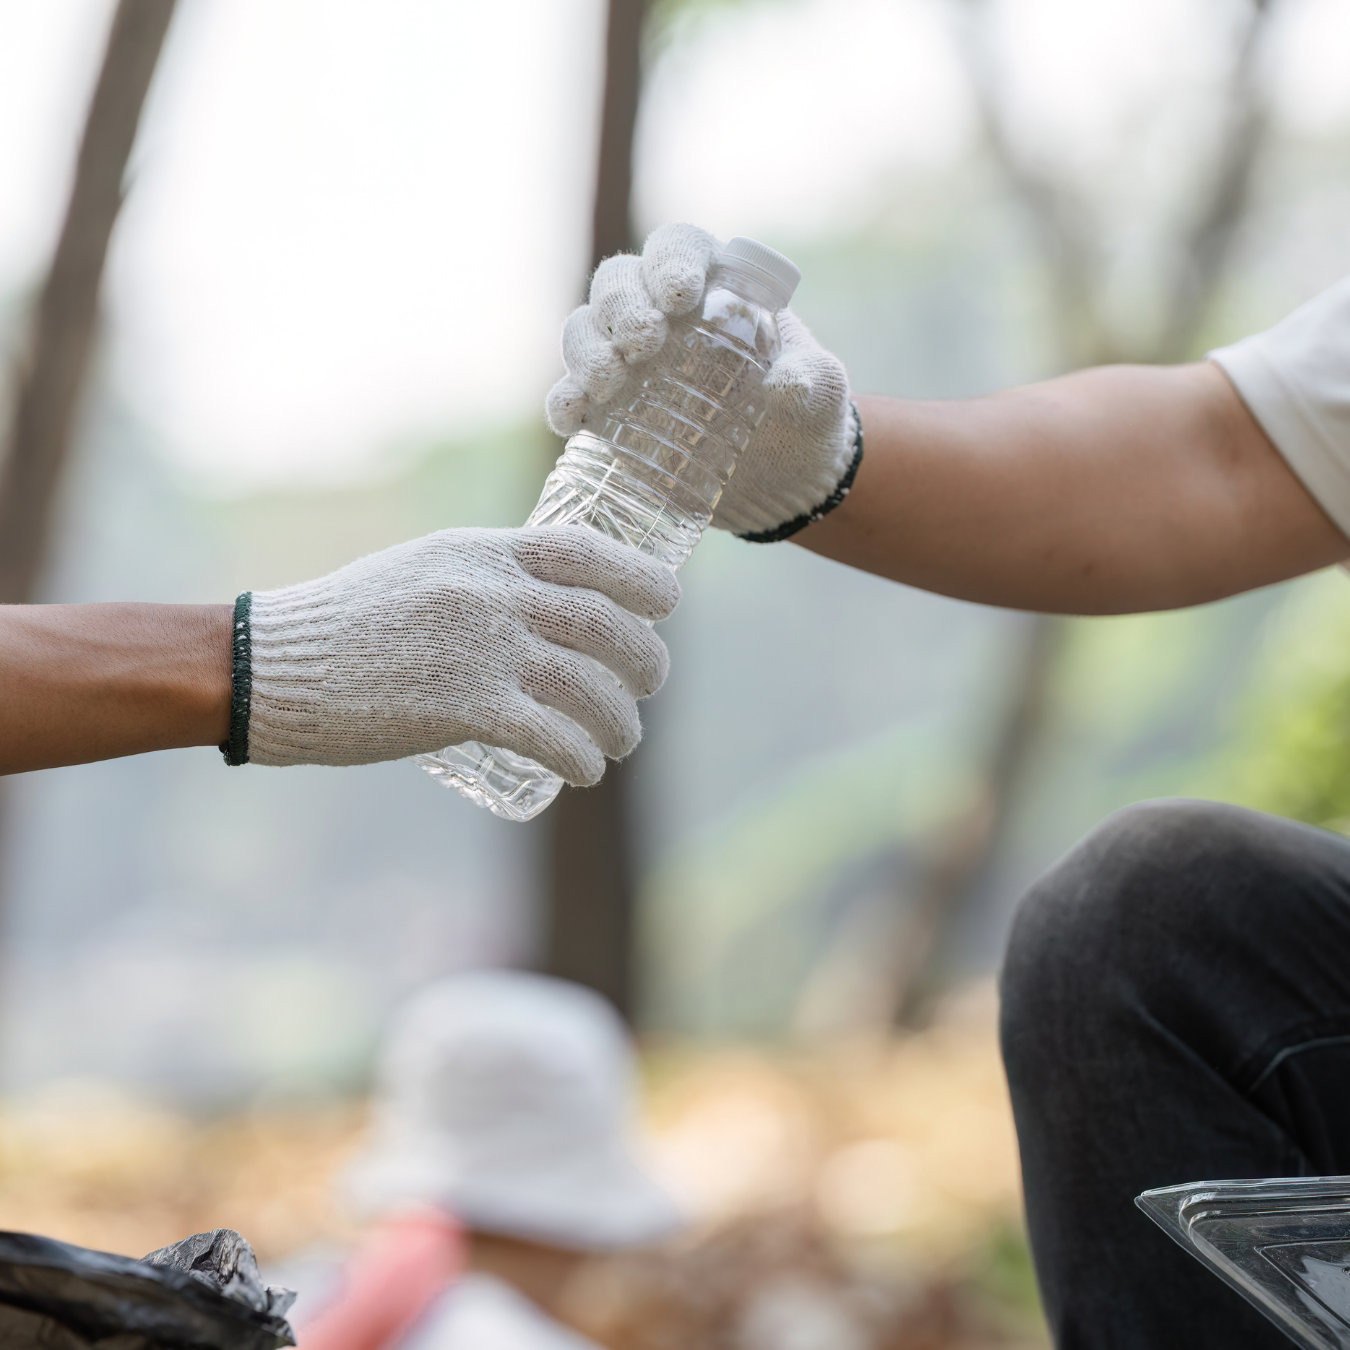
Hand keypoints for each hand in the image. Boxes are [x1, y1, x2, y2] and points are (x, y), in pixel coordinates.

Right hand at [232, 527, 679, 783]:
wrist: (271, 667)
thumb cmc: (346, 624)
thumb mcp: (422, 572)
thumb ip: (482, 582)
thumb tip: (542, 606)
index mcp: (481, 553)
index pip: (584, 551)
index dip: (640, 577)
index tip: (666, 603)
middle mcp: (490, 593)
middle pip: (603, 623)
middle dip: (645, 659)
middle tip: (649, 684)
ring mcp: (481, 649)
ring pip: (589, 686)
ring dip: (621, 721)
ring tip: (622, 740)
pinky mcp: (465, 708)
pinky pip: (554, 735)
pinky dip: (583, 757)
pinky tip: (587, 770)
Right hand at [545, 222, 861, 540]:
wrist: (785, 474)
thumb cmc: (805, 413)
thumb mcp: (821, 395)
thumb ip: (811, 381)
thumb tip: (785, 385)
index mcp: (713, 285)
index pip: (678, 247)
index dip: (670, 260)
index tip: (681, 294)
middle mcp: (661, 313)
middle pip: (619, 283)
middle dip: (623, 307)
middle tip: (645, 344)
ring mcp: (629, 361)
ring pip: (585, 331)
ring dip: (588, 350)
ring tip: (611, 382)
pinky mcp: (611, 411)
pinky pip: (572, 394)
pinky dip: (564, 401)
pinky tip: (571, 417)